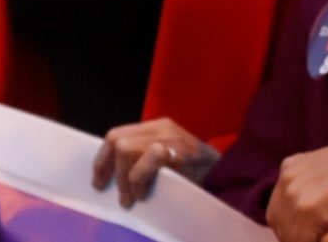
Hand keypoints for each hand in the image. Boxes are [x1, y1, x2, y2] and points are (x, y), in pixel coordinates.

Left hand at [91, 117, 219, 207]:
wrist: (229, 177)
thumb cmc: (197, 175)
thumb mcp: (168, 161)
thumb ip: (145, 159)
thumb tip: (114, 174)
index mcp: (157, 127)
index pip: (117, 135)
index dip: (102, 159)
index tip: (98, 181)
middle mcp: (161, 127)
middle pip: (116, 139)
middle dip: (107, 168)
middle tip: (111, 193)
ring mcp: (170, 137)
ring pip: (126, 149)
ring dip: (124, 179)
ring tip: (131, 199)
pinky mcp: (179, 150)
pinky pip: (147, 159)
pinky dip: (139, 178)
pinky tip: (144, 194)